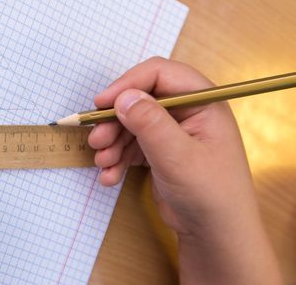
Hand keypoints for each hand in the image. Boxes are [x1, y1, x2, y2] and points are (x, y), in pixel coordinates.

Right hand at [88, 57, 280, 283]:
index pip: (159, 75)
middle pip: (139, 100)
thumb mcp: (178, 156)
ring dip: (112, 142)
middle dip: (115, 121)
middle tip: (96, 139)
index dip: (128, 84)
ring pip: (131, 123)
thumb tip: (123, 97)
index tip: (102, 103)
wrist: (214, 236)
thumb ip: (150, 123)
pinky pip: (131, 145)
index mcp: (202, 102)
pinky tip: (110, 175)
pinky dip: (117, 158)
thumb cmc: (210, 194)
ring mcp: (172, 132)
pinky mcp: (160, 151)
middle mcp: (187, 112)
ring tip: (103, 162)